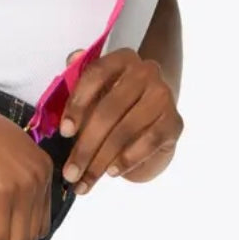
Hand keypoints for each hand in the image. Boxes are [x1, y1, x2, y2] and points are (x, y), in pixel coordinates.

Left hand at [58, 48, 182, 192]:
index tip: (64, 132)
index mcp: (121, 59)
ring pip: (125, 130)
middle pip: (109, 109)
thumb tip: (71, 61)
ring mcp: (163, 96)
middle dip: (85, 145)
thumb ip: (77, 83)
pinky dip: (127, 159)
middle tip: (70, 171)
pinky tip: (111, 172)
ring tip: (85, 180)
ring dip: (101, 160)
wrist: (151, 123)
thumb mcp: (92, 95)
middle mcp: (146, 72)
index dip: (78, 103)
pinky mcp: (174, 122)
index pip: (96, 75)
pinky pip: (148, 142)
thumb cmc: (113, 106)